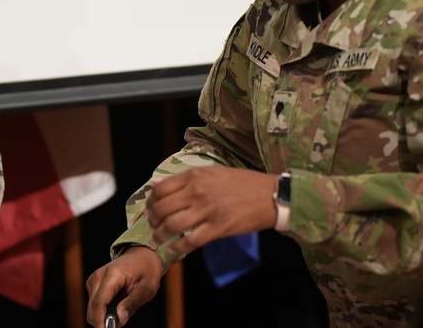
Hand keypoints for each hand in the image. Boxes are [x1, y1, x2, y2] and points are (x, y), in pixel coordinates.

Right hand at [85, 246, 161, 325]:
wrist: (142, 255)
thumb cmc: (147, 271)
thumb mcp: (147, 289)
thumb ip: (132, 304)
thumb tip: (120, 320)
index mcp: (112, 275)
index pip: (99, 304)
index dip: (100, 323)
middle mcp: (98, 276)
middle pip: (92, 308)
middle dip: (103, 321)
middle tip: (120, 323)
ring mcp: (94, 278)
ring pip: (91, 308)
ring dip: (103, 315)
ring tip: (121, 310)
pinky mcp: (94, 282)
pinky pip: (94, 302)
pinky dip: (103, 309)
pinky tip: (116, 304)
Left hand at [145, 167, 277, 256]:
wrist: (271, 195)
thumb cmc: (242, 182)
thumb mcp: (212, 173)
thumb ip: (186, 179)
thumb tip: (157, 184)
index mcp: (195, 175)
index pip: (161, 189)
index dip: (151, 202)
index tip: (150, 209)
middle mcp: (198, 191)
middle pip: (163, 208)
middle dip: (152, 220)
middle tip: (152, 227)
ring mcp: (208, 210)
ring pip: (173, 225)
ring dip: (160, 235)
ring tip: (157, 240)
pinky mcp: (219, 227)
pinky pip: (191, 240)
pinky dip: (178, 247)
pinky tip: (174, 249)